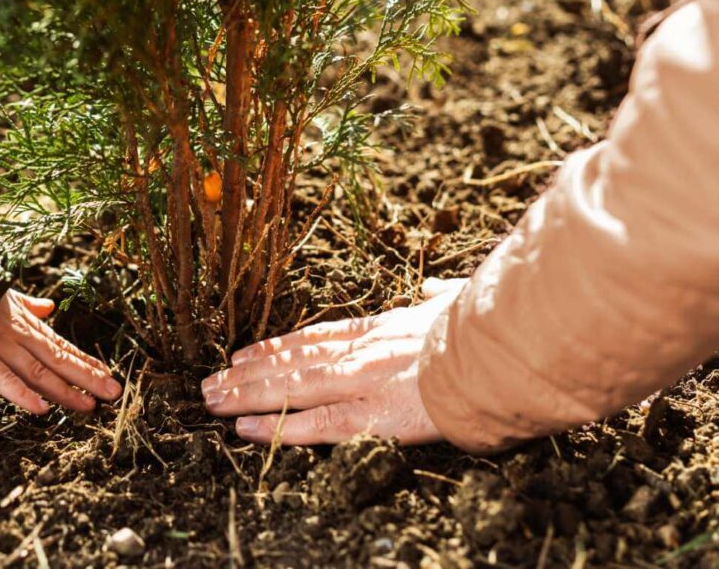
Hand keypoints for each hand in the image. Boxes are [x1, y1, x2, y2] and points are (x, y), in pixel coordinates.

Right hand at [0, 289, 121, 413]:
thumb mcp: (2, 296)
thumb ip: (27, 304)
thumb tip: (49, 306)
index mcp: (25, 323)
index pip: (62, 346)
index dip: (86, 362)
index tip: (109, 375)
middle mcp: (19, 336)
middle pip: (59, 360)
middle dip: (88, 377)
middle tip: (115, 393)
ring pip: (39, 372)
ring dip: (67, 390)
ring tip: (90, 405)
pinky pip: (3, 379)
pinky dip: (23, 394)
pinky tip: (43, 409)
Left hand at [201, 278, 465, 444]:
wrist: (507, 346)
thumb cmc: (487, 326)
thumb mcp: (456, 304)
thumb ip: (439, 300)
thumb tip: (436, 289)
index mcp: (382, 328)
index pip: (317, 338)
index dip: (276, 347)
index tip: (245, 352)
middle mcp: (362, 351)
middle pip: (293, 362)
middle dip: (248, 373)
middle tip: (211, 381)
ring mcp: (364, 380)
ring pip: (292, 388)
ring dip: (247, 394)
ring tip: (212, 399)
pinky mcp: (374, 413)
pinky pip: (316, 423)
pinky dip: (278, 426)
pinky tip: (246, 429)